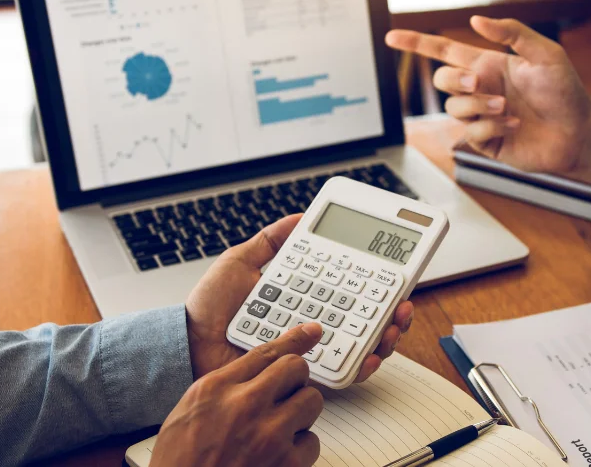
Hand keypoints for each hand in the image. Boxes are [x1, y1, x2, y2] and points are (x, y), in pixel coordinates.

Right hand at [151, 323, 325, 466]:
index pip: (265, 352)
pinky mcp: (287, 463)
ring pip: (311, 400)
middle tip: (285, 394)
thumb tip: (258, 370)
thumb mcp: (188, 412)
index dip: (294, 339)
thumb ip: (223, 386)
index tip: (311, 332)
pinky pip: (312, 441)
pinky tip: (279, 455)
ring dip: (300, 412)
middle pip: (295, 368)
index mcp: (216, 389)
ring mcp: (269, 435)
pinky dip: (300, 448)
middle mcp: (244, 405)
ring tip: (279, 428)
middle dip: (295, 379)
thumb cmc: (181, 462)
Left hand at [184, 214, 413, 380]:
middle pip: (365, 319)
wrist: (189, 345)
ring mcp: (311, 350)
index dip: (375, 282)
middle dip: (393, 312)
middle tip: (401, 302)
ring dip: (386, 336)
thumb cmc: (210, 310)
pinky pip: (342, 372)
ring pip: (362, 346)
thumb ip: (270, 242)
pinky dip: (362, 364)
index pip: (348, 289)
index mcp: (303, 297)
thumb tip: (299, 216)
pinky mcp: (304, 374)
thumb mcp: (240, 263)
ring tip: (392, 326)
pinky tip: (369, 353)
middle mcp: (313, 324)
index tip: (391, 270)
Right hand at [386, 16, 590, 191]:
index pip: (444, 51)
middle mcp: (481, 89)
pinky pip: (471, 132)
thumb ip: (512, 33)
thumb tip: (477, 20)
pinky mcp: (486, 141)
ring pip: (454, 108)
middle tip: (478, 83)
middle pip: (443, 80)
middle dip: (455, 80)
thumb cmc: (566, 92)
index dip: (417, 43)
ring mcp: (481, 116)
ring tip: (507, 109)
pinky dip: (490, 127)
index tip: (391, 37)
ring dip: (478, 106)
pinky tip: (513, 126)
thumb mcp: (545, 53)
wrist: (579, 132)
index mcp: (489, 65)